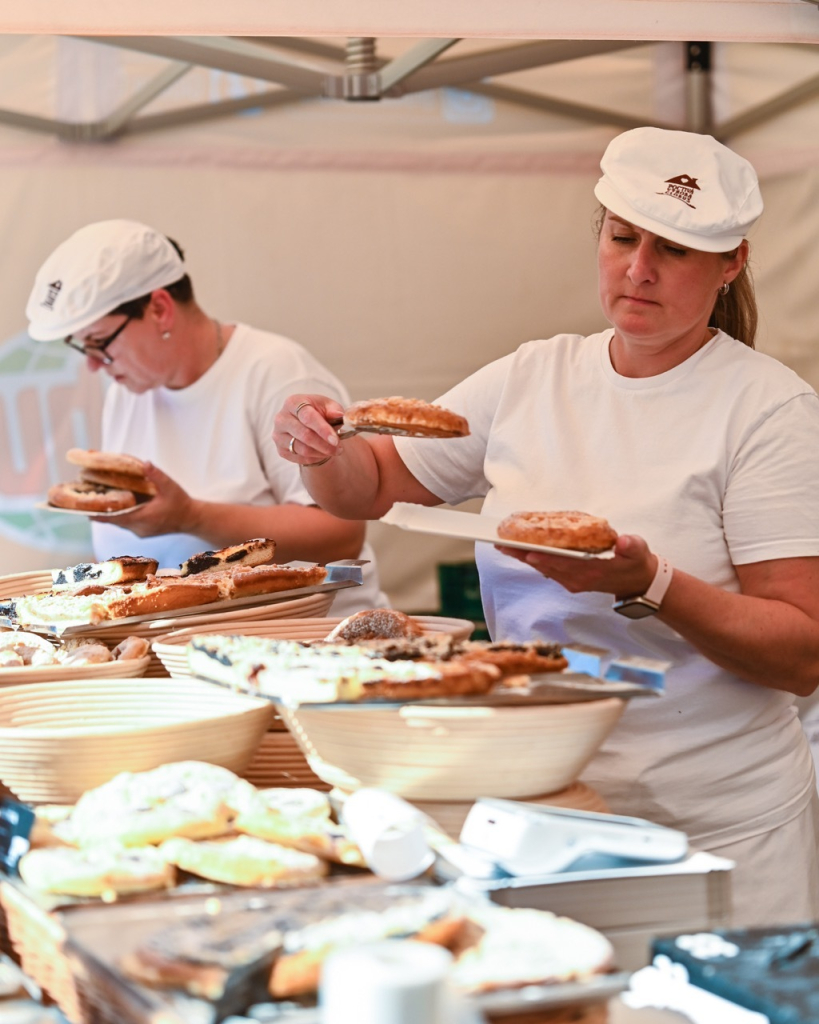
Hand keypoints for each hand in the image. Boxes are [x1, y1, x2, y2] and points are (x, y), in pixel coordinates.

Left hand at [90, 463, 196, 537]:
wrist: (192, 519)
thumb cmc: (181, 503)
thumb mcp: (171, 487)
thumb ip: (157, 475)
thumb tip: (144, 463)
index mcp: (143, 518)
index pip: (115, 518)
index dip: (98, 514)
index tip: (83, 509)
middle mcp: (138, 528)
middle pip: (113, 520)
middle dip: (100, 511)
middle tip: (86, 499)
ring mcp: (140, 531)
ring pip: (118, 522)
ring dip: (109, 513)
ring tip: (96, 500)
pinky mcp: (142, 531)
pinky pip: (125, 523)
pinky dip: (118, 515)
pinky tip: (114, 505)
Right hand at [273, 394, 345, 466]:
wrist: (308, 424)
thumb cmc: (318, 412)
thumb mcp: (328, 406)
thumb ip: (334, 410)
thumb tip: (339, 415)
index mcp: (293, 403)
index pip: (307, 417)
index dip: (322, 429)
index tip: (335, 440)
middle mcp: (282, 418)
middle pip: (304, 435)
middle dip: (324, 444)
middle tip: (338, 448)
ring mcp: (278, 435)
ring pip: (302, 449)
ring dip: (321, 453)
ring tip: (333, 451)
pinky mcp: (281, 450)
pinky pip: (300, 458)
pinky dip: (314, 458)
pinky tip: (322, 453)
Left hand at [496, 533, 657, 597]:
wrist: (636, 582)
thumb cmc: (635, 562)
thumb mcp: (638, 551)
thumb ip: (631, 546)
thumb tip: (624, 541)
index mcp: (593, 571)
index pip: (565, 564)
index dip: (546, 558)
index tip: (528, 551)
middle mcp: (578, 579)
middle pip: (546, 566)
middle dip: (523, 555)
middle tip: (502, 544)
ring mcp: (572, 581)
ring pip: (543, 568)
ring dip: (523, 558)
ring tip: (503, 545)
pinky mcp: (568, 580)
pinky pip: (546, 570)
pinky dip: (532, 560)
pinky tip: (519, 550)